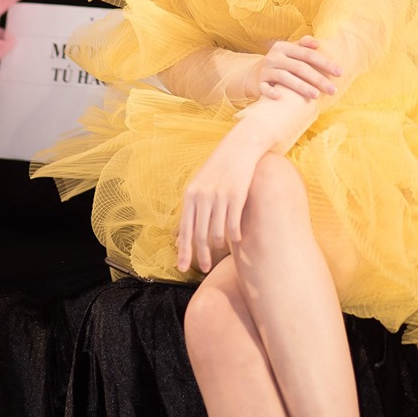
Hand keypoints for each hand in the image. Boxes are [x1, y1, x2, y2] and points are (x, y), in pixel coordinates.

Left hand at [176, 123, 262, 273]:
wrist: (239, 148)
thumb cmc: (217, 170)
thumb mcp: (199, 186)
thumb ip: (190, 210)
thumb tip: (178, 237)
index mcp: (190, 195)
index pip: (185, 229)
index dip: (184, 250)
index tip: (182, 267)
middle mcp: (203, 196)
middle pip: (200, 234)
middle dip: (201, 255)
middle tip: (203, 268)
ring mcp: (220, 196)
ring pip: (217, 232)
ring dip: (218, 246)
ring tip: (220, 252)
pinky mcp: (237, 195)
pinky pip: (233, 224)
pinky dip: (234, 236)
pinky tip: (236, 241)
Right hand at [246, 35, 342, 100]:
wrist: (253, 74)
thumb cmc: (280, 63)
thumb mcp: (289, 51)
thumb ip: (303, 44)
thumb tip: (317, 43)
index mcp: (284, 47)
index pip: (308, 54)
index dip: (325, 63)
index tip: (340, 72)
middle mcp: (274, 57)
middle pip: (300, 67)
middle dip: (318, 79)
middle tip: (333, 90)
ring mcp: (265, 70)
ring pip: (284, 78)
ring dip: (301, 86)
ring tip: (316, 96)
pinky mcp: (258, 83)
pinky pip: (264, 88)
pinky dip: (271, 92)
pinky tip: (280, 97)